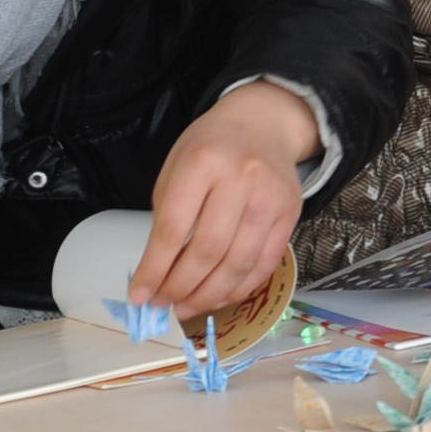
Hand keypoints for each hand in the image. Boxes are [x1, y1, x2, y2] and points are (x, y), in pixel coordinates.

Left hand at [132, 83, 314, 314]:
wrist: (262, 124)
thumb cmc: (209, 149)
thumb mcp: (176, 169)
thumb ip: (168, 217)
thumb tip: (158, 275)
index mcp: (201, 164)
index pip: (174, 229)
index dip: (154, 269)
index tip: (140, 295)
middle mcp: (240, 180)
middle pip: (208, 250)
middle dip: (181, 287)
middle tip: (164, 305)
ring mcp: (270, 198)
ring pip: (239, 263)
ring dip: (210, 295)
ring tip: (188, 307)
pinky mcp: (290, 215)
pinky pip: (265, 263)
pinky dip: (241, 287)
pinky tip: (219, 296)